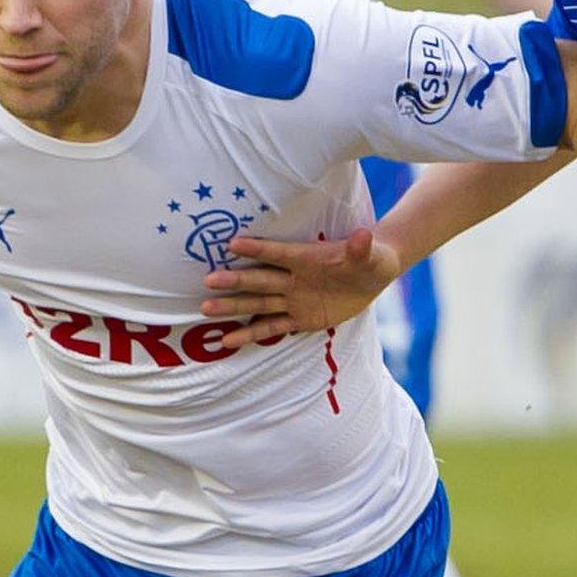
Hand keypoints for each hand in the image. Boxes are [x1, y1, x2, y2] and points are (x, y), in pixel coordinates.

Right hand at [202, 228, 402, 347]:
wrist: (371, 275)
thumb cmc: (369, 259)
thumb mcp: (369, 255)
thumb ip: (361, 248)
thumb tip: (363, 236)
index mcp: (306, 258)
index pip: (278, 253)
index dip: (257, 249)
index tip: (231, 244)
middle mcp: (294, 278)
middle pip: (260, 280)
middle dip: (235, 280)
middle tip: (208, 281)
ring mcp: (293, 299)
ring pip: (258, 303)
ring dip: (233, 307)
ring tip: (205, 310)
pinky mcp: (300, 318)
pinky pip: (271, 327)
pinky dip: (250, 334)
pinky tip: (226, 341)